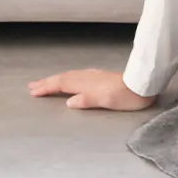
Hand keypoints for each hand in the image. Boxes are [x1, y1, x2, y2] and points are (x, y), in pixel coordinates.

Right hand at [28, 69, 156, 110]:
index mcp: (86, 84)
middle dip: (47, 82)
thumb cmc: (126, 96)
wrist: (144, 86)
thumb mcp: (106, 101)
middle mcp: (88, 78)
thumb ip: (87, 101)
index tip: (33, 92)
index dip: (47, 88)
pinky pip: (79, 76)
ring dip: (57, 79)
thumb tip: (69, 102)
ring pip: (70, 76)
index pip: (61, 85)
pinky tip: (73, 79)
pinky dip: (69, 78)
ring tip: (47, 82)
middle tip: (33, 86)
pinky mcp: (102, 77)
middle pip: (63, 79)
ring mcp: (95, 76)